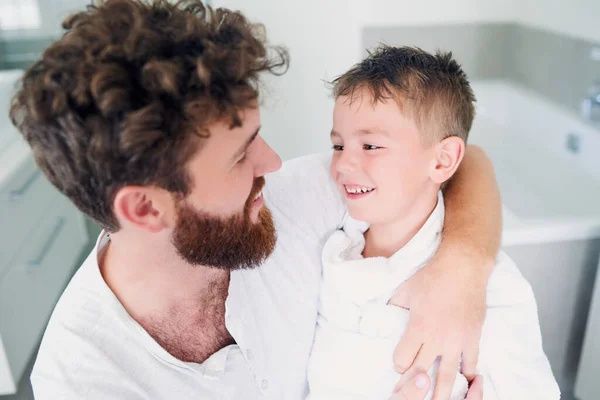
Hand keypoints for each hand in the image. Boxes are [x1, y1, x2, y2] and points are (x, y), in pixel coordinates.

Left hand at [388, 253, 489, 399]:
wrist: (463, 267)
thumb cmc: (431, 276)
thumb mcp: (404, 291)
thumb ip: (394, 308)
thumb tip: (383, 316)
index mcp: (417, 328)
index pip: (402, 360)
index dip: (398, 363)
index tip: (399, 362)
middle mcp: (437, 339)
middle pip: (422, 374)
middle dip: (414, 385)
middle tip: (410, 391)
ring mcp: (457, 341)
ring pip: (448, 377)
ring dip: (441, 393)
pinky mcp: (473, 338)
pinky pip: (470, 364)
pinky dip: (467, 376)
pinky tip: (464, 384)